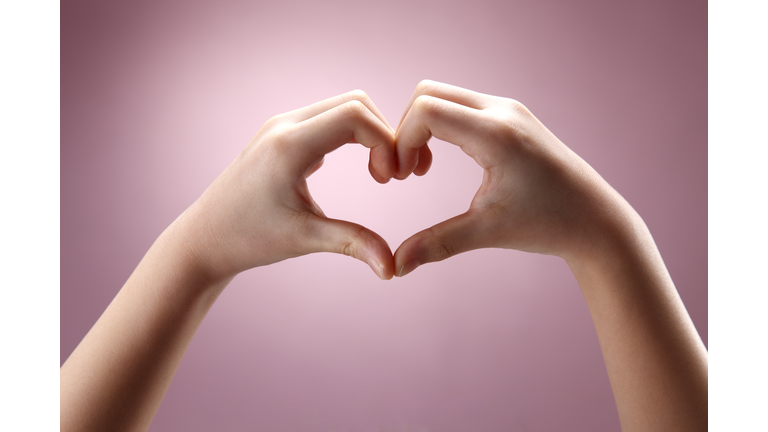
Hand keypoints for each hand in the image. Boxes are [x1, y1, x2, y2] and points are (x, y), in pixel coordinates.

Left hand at [180, 90, 397, 280]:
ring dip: (368, 134)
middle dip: (383, 134)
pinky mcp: (281, 134)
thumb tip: (392, 269)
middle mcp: (285, 125)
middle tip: (389, 176)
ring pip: (342, 107)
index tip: (391, 179)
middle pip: (354, 103)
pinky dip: (351, 136)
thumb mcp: (304, 239)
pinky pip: (327, 119)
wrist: (203, 238)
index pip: (356, 116)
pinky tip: (357, 168)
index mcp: (290, 145)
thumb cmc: (247, 239)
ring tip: (377, 174)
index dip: (386, 141)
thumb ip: (353, 243)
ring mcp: (281, 126)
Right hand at [392, 80, 634, 275]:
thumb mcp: (488, 232)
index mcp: (497, 134)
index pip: (426, 110)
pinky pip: (462, 106)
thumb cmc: (549, 225)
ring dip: (423, 128)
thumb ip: (437, 244)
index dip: (402, 140)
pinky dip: (442, 126)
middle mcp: (503, 111)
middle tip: (406, 172)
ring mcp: (509, 110)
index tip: (401, 177)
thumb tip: (396, 266)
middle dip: (407, 130)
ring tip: (422, 170)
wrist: (597, 221)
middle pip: (428, 93)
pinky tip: (443, 161)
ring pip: (444, 96)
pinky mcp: (511, 117)